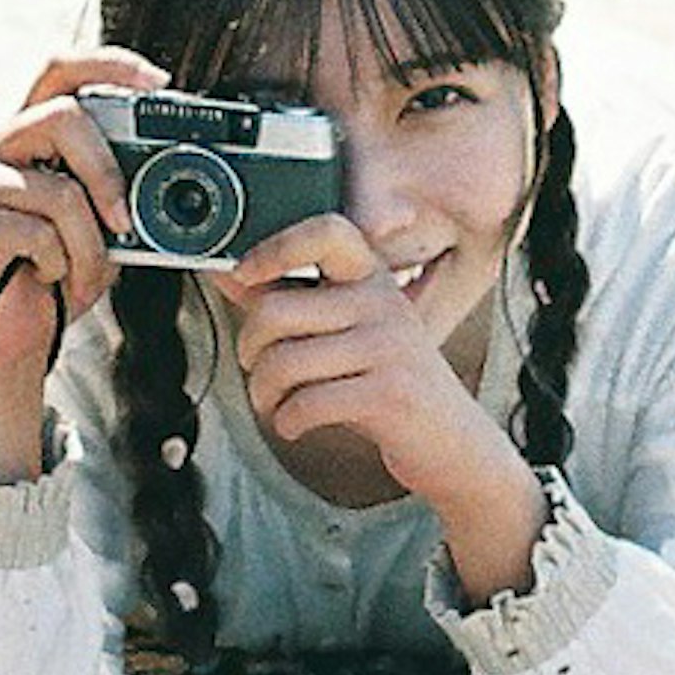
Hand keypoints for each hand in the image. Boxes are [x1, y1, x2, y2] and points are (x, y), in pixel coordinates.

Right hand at [0, 49, 164, 481]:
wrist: (6, 340)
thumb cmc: (52, 278)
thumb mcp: (99, 225)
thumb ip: (120, 189)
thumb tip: (176, 177)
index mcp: (29, 135)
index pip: (61, 70)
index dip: (109, 63)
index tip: (158, 81)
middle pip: (64, 117)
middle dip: (108, 172)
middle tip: (126, 221)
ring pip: (60, 190)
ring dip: (89, 245)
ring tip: (83, 272)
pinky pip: (40, 234)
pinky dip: (61, 266)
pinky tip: (46, 278)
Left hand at [215, 215, 547, 599]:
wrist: (452, 441)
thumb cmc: (385, 382)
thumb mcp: (342, 332)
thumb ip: (285, 300)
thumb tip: (223, 272)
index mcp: (372, 277)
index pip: (325, 232)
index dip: (274, 248)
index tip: (243, 275)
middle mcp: (384, 303)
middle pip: (274, 310)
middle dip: (248, 351)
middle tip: (257, 369)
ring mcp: (390, 347)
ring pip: (281, 363)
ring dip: (263, 395)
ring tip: (276, 404)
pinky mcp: (389, 394)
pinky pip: (305, 403)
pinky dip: (286, 422)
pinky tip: (296, 424)